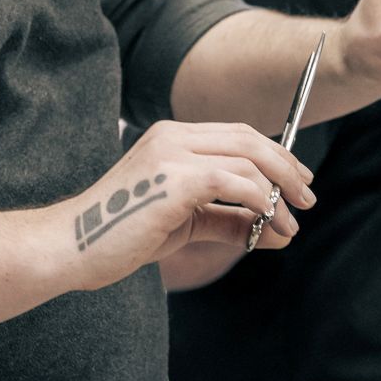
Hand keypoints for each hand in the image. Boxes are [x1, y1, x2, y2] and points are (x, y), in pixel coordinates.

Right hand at [56, 121, 315, 291]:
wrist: (72, 246)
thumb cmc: (122, 235)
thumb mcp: (187, 224)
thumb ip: (230, 221)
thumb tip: (280, 232)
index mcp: (172, 137)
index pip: (238, 134)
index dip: (275, 154)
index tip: (299, 181)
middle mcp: (173, 136)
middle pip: (249, 139)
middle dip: (287, 168)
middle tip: (308, 198)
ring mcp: (172, 154)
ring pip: (247, 159)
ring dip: (278, 192)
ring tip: (291, 223)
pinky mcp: (174, 179)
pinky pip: (235, 182)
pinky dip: (261, 201)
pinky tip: (271, 223)